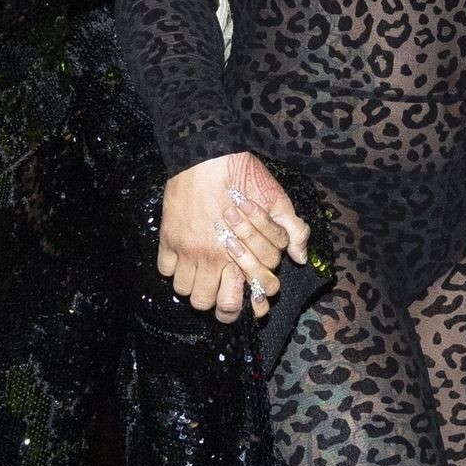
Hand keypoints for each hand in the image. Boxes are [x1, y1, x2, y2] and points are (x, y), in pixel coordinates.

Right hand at [159, 150, 310, 324]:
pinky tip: (182, 258)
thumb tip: (300, 258)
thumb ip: (292, 231)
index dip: (239, 310)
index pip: (238, 300)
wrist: (207, 155)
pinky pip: (165, 269)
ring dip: (192, 285)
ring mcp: (187, 250)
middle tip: (218, 290)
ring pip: (184, 290)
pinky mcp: (168, 238)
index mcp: (240, 253)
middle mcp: (212, 257)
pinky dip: (172, 268)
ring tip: (200, 273)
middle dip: (213, 301)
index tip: (241, 304)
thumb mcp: (277, 201)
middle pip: (206, 302)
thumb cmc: (243, 175)